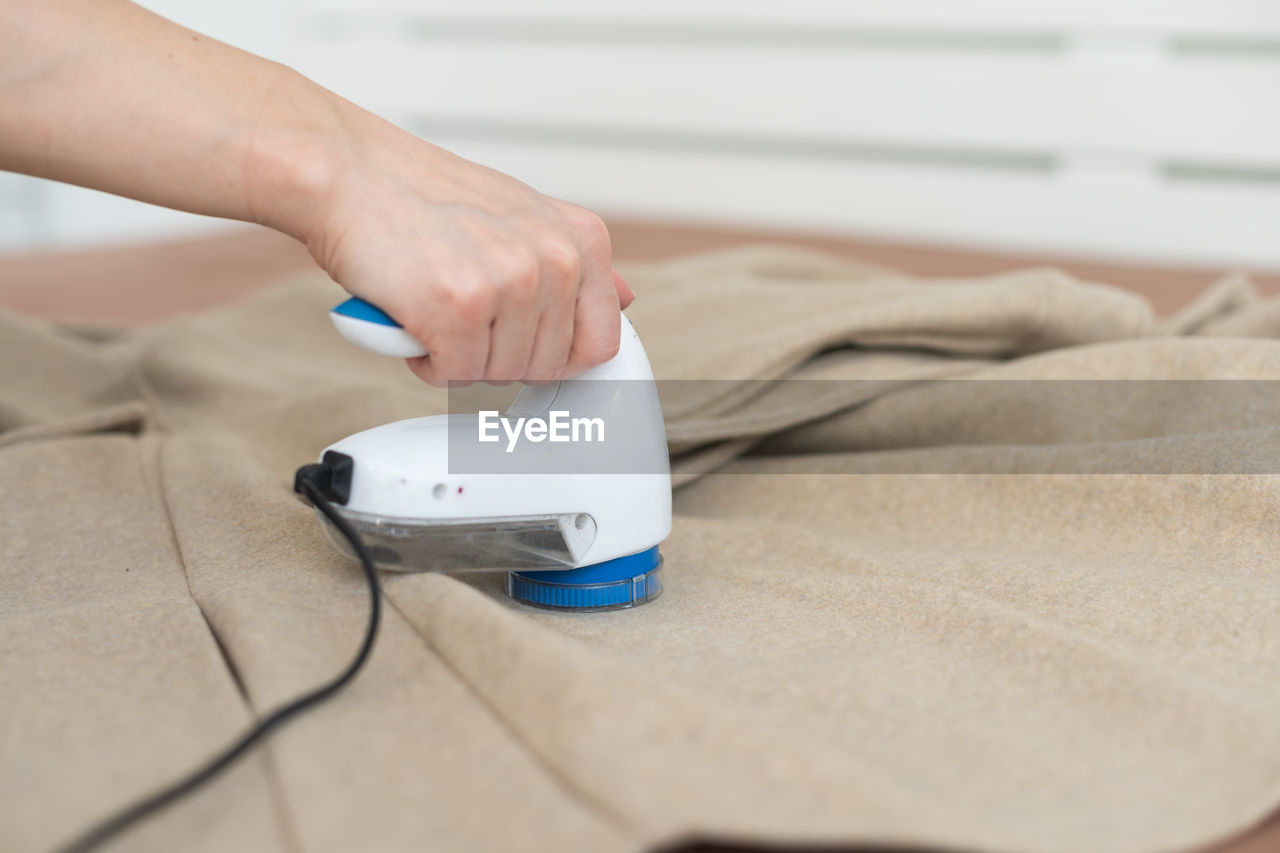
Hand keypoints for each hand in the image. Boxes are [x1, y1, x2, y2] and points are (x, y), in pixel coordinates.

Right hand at [286, 121, 634, 386]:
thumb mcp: (523, 215)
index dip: (554, 356)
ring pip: (499, 375)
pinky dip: (425, 361)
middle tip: (459, 310)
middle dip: (497, 354)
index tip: (519, 344)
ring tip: (433, 305)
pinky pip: (454, 376)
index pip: (601, 343)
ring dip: (458, 357)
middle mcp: (555, 259)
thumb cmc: (424, 196)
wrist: (347, 172)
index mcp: (581, 238)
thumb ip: (575, 262)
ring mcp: (510, 283)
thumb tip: (626, 298)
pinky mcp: (459, 308)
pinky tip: (411, 318)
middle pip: (545, 367)